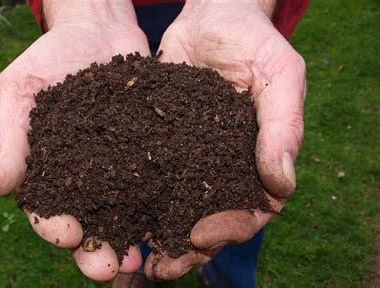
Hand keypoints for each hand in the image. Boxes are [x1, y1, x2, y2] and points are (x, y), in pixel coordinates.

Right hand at [0, 0, 149, 280]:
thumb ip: (11, 135)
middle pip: (89, 222)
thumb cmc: (50, 56)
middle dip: (97, 250)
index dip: (54, 227)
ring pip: (125, 213)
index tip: (68, 235)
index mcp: (49, 169)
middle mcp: (85, 176)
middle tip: (110, 268)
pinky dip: (164, 204)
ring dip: (132, 239)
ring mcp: (120, 166)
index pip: (46, 208)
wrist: (97, 28)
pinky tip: (174, 219)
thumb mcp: (20, 87)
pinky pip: (157, 182)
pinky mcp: (149, 152)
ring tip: (143, 258)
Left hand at [145, 0, 305, 279]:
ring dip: (155, 233)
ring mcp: (188, 158)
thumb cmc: (253, 41)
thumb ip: (283, 126)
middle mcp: (221, 167)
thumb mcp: (279, 75)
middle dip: (186, 247)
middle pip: (207, 220)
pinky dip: (131, 198)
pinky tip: (111, 214)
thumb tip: (282, 185)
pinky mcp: (158, 143)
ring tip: (131, 254)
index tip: (201, 236)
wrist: (211, 16)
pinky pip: (145, 176)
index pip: (250, 210)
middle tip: (160, 267)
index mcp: (256, 161)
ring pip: (173, 206)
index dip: (229, 229)